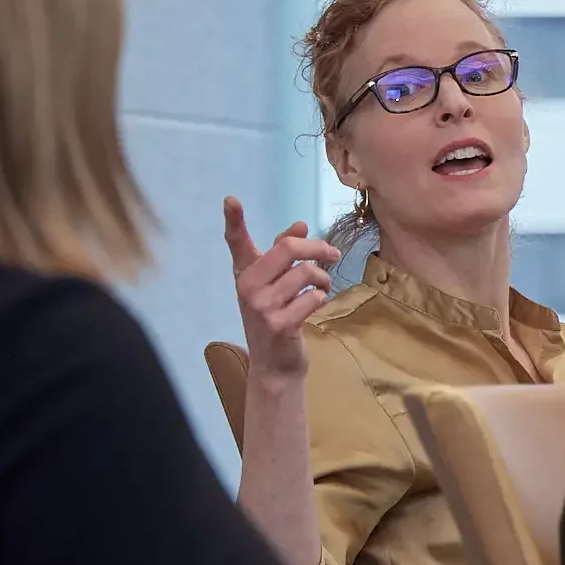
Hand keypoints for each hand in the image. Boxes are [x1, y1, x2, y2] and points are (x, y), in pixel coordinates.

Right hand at [223, 198, 339, 379]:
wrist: (275, 364)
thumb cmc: (275, 317)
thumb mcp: (274, 284)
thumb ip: (283, 254)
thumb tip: (300, 225)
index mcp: (245, 273)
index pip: (236, 242)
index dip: (233, 220)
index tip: (231, 199)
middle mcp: (248, 287)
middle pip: (288, 249)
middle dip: (318, 248)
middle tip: (333, 255)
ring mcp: (262, 307)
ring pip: (306, 273)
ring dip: (323, 278)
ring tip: (322, 287)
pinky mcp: (280, 324)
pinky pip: (313, 297)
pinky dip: (321, 297)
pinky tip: (316, 303)